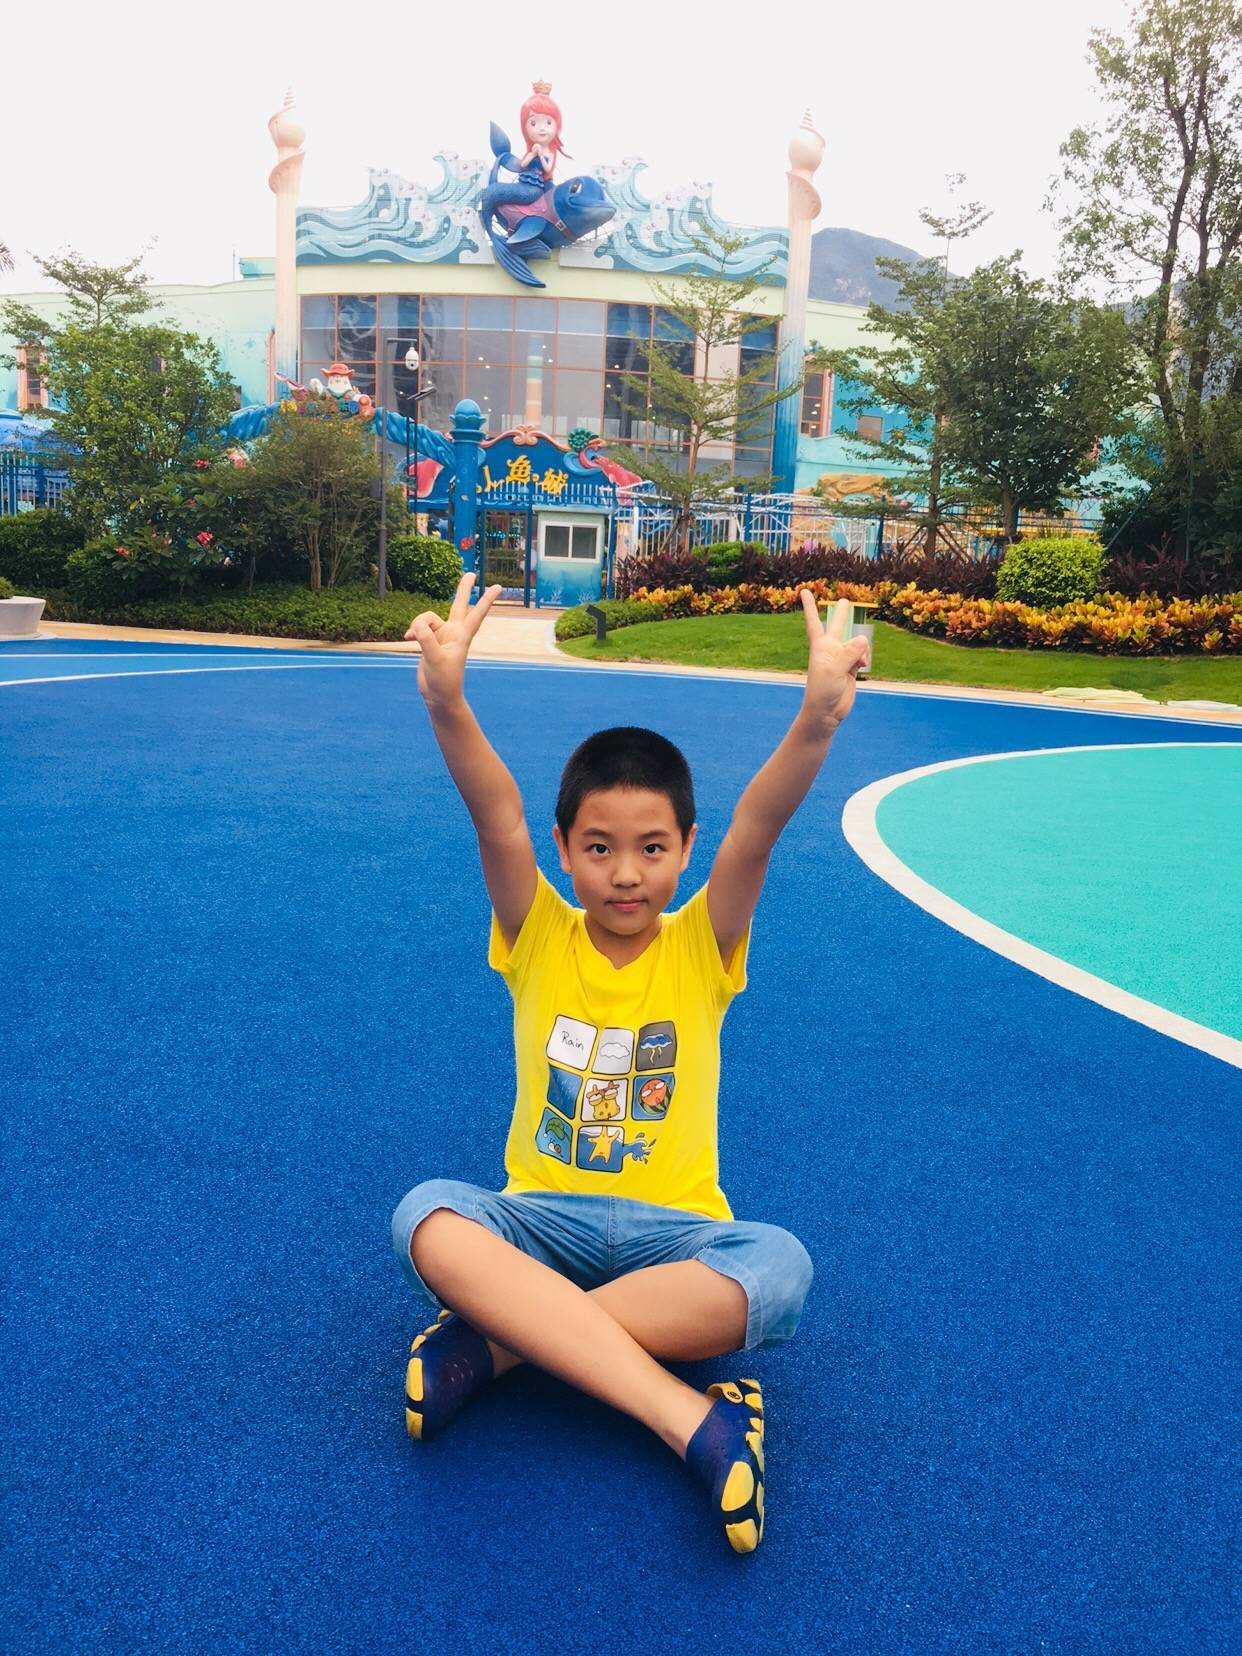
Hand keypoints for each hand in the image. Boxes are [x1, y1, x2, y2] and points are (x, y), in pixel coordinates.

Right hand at [406, 572, 502, 709]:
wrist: (438, 696)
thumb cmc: (443, 681)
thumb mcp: (434, 659)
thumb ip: (426, 640)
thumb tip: (417, 624)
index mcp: (461, 636)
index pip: (476, 613)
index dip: (486, 600)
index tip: (498, 587)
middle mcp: (452, 632)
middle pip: (458, 604)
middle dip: (463, 589)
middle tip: (471, 573)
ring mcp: (440, 636)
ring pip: (426, 618)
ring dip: (417, 624)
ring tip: (412, 638)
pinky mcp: (429, 641)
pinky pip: (418, 628)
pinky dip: (412, 631)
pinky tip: (407, 639)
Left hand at [799, 592, 870, 729]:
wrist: (826, 712)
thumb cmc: (822, 690)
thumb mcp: (834, 669)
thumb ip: (849, 652)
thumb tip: (864, 639)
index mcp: (821, 646)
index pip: (814, 621)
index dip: (809, 606)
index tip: (804, 591)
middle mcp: (831, 649)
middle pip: (838, 627)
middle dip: (842, 614)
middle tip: (844, 601)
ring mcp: (842, 659)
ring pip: (857, 644)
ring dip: (862, 649)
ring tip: (860, 662)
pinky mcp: (851, 669)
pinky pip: (863, 656)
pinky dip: (865, 658)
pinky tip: (862, 666)